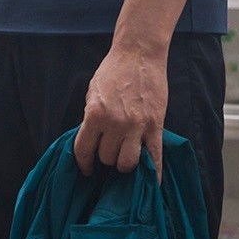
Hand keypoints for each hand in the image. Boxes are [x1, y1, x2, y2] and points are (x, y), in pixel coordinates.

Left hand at [74, 42, 167, 180]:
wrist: (138, 55)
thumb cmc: (112, 72)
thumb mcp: (93, 94)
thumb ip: (91, 118)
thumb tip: (91, 142)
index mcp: (94, 114)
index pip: (83, 149)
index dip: (83, 163)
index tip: (86, 169)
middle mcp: (114, 123)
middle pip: (106, 158)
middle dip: (106, 158)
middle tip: (109, 152)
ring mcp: (136, 126)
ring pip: (127, 163)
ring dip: (124, 164)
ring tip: (124, 156)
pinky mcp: (155, 126)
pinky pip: (155, 158)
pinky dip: (153, 174)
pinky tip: (152, 183)